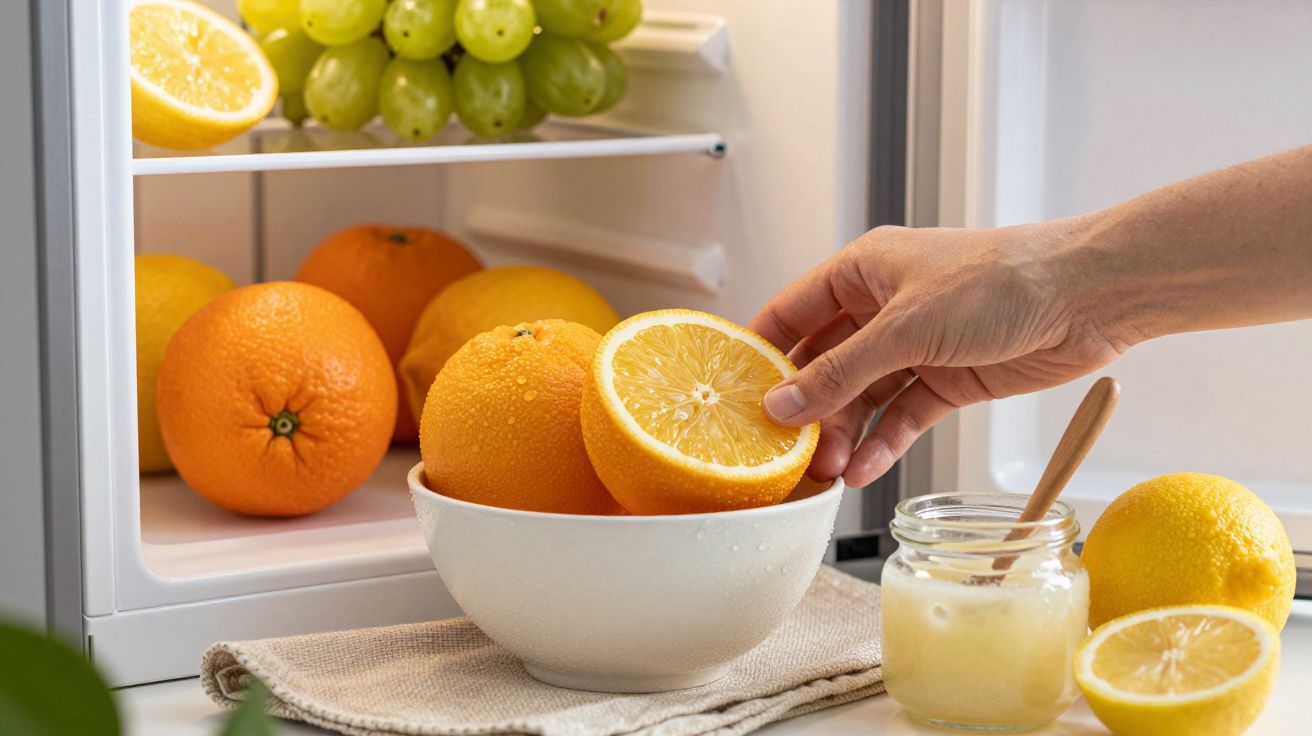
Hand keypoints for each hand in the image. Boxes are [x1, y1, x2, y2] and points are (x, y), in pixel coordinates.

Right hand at [749, 219, 1128, 486]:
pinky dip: (882, 444)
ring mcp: (915, 346)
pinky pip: (900, 417)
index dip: (761, 354)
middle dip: (805, 409)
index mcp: (862, 271)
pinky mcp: (947, 380)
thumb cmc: (1000, 282)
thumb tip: (781, 406)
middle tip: (785, 453)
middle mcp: (882, 308)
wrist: (1089, 296)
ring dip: (842, 434)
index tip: (732, 398)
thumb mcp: (906, 328)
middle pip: (823, 364)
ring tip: (825, 472)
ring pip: (861, 397)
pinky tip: (864, 470)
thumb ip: (840, 372)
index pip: (792, 313)